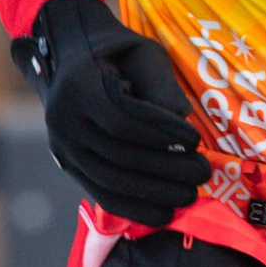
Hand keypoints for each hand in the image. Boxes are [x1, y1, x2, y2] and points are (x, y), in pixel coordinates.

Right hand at [13, 0, 204, 223]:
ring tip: (190, 195)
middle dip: (165, 168)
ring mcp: (62, 146)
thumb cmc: (118, 51)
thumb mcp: (144, 53)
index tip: (195, 139)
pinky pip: (100, 194)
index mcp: (81, 85)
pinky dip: (133, 208)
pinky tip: (164, 214)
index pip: (123, 119)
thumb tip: (183, 121)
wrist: (71, 57)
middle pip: (118, 154)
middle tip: (203, 172)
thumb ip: (162, 86)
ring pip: (108, 180)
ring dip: (153, 193)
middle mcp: (64, 119)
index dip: (161, 133)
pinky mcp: (68, 165)